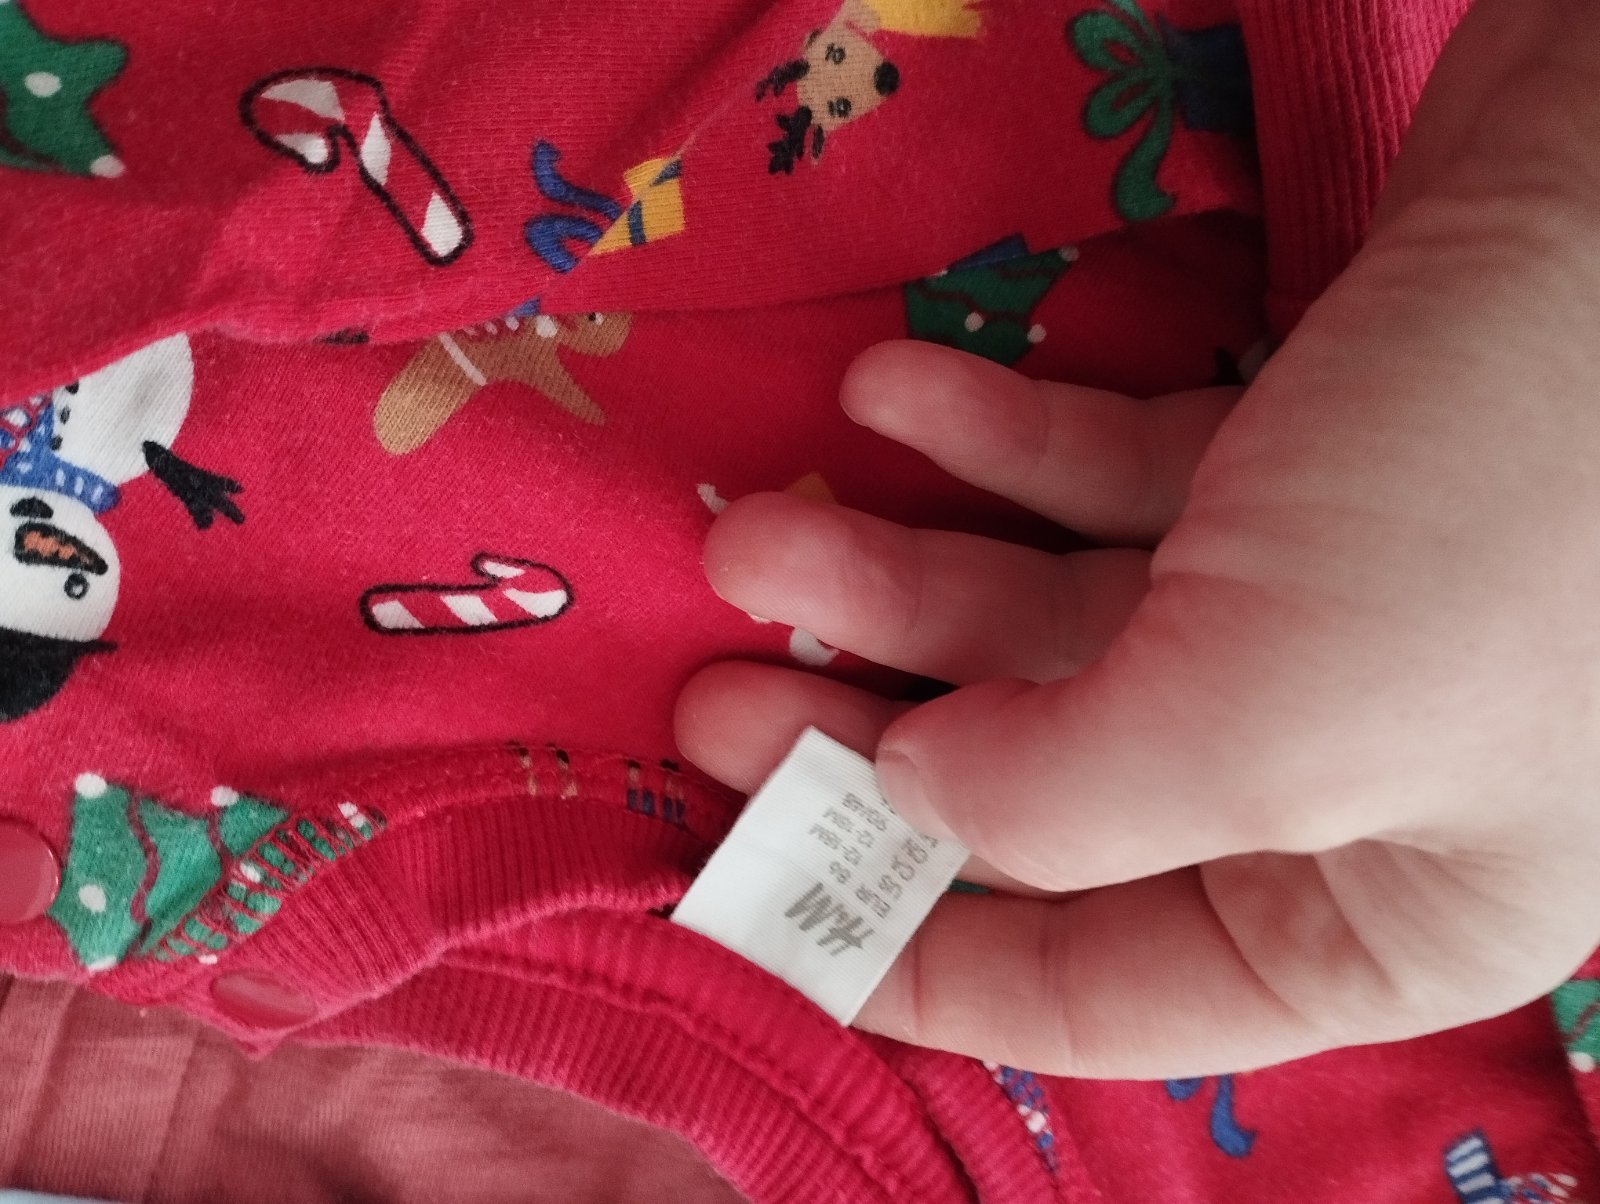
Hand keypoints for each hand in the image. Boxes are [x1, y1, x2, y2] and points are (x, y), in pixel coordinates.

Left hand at [676, 0, 1599, 1077]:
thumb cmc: (1512, 510)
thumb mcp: (1278, 713)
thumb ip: (1072, 798)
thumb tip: (920, 798)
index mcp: (1379, 908)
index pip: (1104, 986)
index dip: (917, 957)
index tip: (763, 910)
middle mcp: (1349, 768)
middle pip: (1051, 782)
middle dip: (871, 739)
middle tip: (714, 697)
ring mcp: (1319, 601)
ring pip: (1062, 615)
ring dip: (901, 567)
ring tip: (756, 532)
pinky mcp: (1300, 450)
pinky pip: (1114, 471)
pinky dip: (1000, 438)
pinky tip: (891, 388)